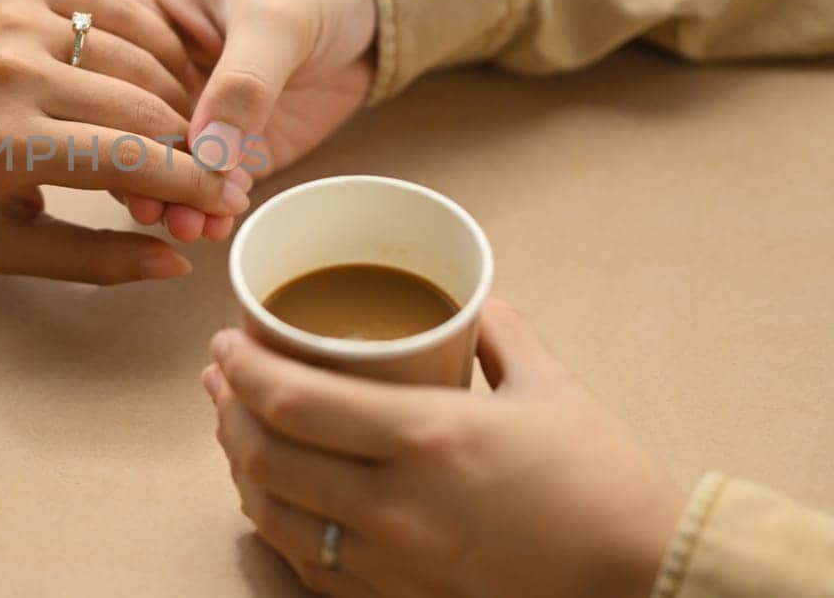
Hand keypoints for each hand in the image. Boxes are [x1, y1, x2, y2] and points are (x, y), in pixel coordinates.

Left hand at [0, 0, 251, 282]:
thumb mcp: (4, 241)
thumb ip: (92, 260)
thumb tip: (176, 263)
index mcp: (8, 143)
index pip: (132, 163)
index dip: (193, 185)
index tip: (228, 201)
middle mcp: (15, 73)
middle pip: (145, 109)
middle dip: (193, 144)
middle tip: (216, 166)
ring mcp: (21, 17)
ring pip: (140, 57)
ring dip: (178, 95)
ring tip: (186, 128)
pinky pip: (120, 8)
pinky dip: (152, 44)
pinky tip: (162, 73)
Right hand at [112, 0, 376, 240]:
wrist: (371, 3)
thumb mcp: (276, 20)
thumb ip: (243, 83)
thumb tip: (207, 152)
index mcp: (138, 5)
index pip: (108, 68)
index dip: (119, 118)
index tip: (136, 164)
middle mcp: (149, 60)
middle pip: (126, 122)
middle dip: (145, 171)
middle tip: (161, 210)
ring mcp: (184, 103)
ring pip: (160, 159)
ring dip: (173, 197)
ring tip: (192, 228)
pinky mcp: (220, 138)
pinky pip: (203, 179)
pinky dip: (208, 204)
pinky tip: (217, 224)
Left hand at [203, 302, 685, 597]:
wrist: (645, 579)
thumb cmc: (604, 480)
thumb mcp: (553, 385)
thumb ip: (499, 330)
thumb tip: (469, 296)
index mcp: (428, 437)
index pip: (292, 401)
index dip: (241, 369)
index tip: (225, 343)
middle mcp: (395, 504)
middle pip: (265, 457)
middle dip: (227, 412)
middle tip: (221, 379)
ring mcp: (392, 562)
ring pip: (274, 515)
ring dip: (240, 467)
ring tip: (235, 430)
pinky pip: (309, 564)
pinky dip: (277, 525)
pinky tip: (273, 498)